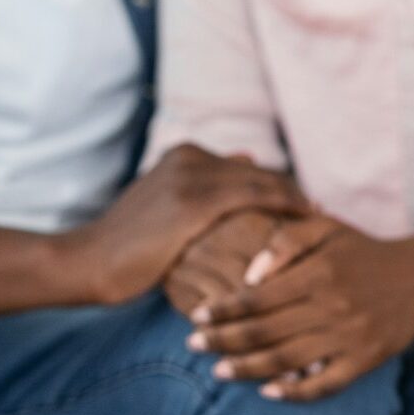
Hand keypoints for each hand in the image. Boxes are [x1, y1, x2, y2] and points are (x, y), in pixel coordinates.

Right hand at [62, 145, 307, 305]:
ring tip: (321, 221)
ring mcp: (191, 177)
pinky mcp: (194, 203)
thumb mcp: (163, 205)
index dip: (277, 186)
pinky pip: (256, 199)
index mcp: (183, 154)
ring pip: (262, 183)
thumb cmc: (125, 245)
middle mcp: (189, 157)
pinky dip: (284, 210)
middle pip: (258, 172)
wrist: (90, 260)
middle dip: (292, 193)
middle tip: (324, 214)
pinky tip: (304, 227)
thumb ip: (200, 187)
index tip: (304, 205)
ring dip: (296, 200)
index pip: (246, 168)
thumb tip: (247, 160)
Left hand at [187, 217, 413, 400]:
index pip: (256, 297)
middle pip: (264, 332)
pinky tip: (267, 392)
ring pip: (287, 360)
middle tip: (192, 345)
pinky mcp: (366, 359)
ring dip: (247, 369)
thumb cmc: (360, 250)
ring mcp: (350, 337)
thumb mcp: (324, 229)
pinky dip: (295, 392)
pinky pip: (326, 384)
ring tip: (218, 372)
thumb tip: (248, 276)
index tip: (198, 316)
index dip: (223, 310)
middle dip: (223, 341)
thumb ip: (283, 242)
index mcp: (318, 273)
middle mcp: (333, 306)